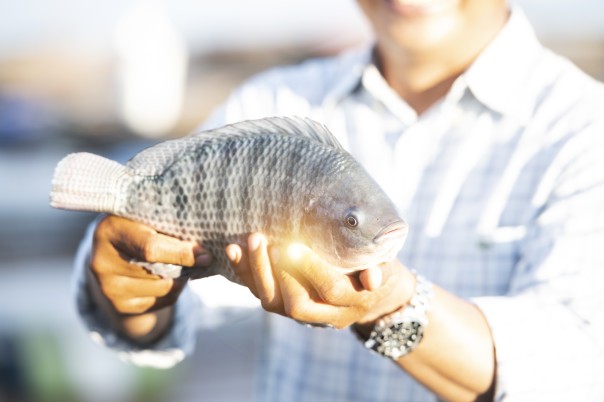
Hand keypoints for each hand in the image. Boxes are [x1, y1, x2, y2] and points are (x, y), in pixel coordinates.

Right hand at [88, 215, 211, 341]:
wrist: (114, 247)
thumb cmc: (139, 224)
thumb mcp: (147, 217)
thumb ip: (170, 227)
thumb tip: (202, 253)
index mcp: (110, 229)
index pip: (150, 247)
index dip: (181, 252)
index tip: (205, 255)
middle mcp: (103, 261)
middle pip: (159, 270)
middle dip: (185, 265)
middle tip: (200, 258)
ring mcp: (108, 287)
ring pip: (163, 288)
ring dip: (180, 278)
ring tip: (181, 263)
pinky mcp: (119, 305)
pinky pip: (161, 301)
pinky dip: (173, 290)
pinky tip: (169, 276)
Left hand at [226, 233, 414, 328]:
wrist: (372, 299)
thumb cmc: (380, 271)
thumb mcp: (388, 269)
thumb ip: (381, 271)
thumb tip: (372, 278)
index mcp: (352, 303)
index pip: (330, 290)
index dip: (311, 270)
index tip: (294, 245)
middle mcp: (326, 314)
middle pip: (296, 304)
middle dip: (278, 273)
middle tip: (266, 241)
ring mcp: (303, 312)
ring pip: (273, 303)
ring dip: (256, 272)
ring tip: (247, 242)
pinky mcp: (285, 305)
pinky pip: (261, 293)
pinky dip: (244, 273)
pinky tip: (232, 250)